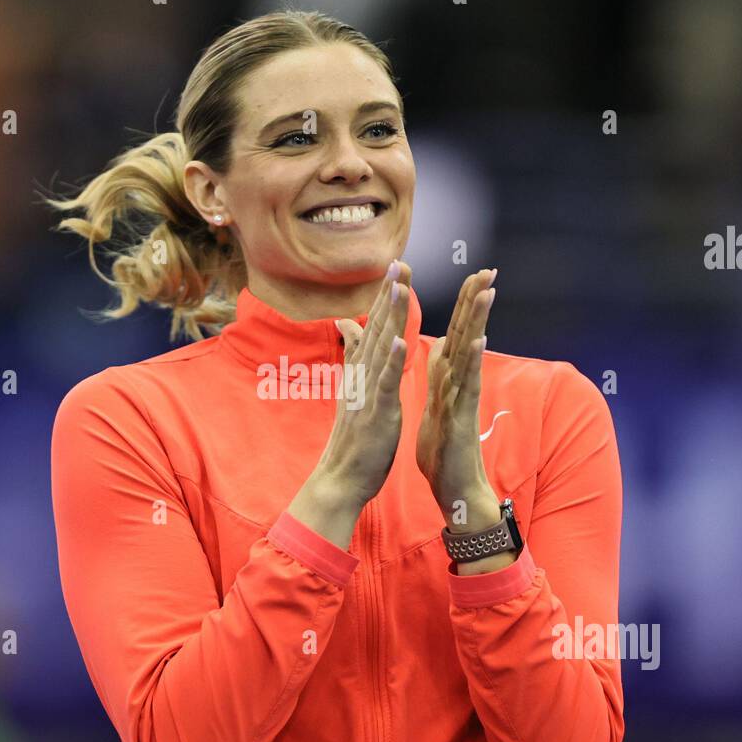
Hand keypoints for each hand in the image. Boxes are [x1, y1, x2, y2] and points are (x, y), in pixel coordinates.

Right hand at [308, 259, 412, 509]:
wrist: (341, 477)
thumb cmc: (353, 438)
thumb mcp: (354, 390)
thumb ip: (353, 356)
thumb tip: (346, 323)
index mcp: (361, 371)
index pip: (375, 327)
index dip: (385, 297)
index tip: (397, 268)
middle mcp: (362, 376)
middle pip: (377, 329)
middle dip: (389, 295)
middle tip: (400, 263)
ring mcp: (368, 392)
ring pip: (382, 348)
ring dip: (390, 317)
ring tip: (399, 288)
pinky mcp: (377, 412)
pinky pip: (385, 383)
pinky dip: (392, 361)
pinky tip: (400, 340)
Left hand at [416, 266, 500, 530]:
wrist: (453, 489)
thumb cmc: (444, 450)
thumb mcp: (435, 404)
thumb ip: (439, 376)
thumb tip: (441, 350)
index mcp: (450, 378)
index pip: (457, 332)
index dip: (464, 304)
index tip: (474, 274)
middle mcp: (460, 382)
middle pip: (468, 334)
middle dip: (476, 302)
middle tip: (488, 269)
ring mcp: (463, 397)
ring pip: (470, 352)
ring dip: (478, 322)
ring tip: (487, 293)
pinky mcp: (461, 415)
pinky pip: (467, 384)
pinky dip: (472, 361)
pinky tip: (478, 340)